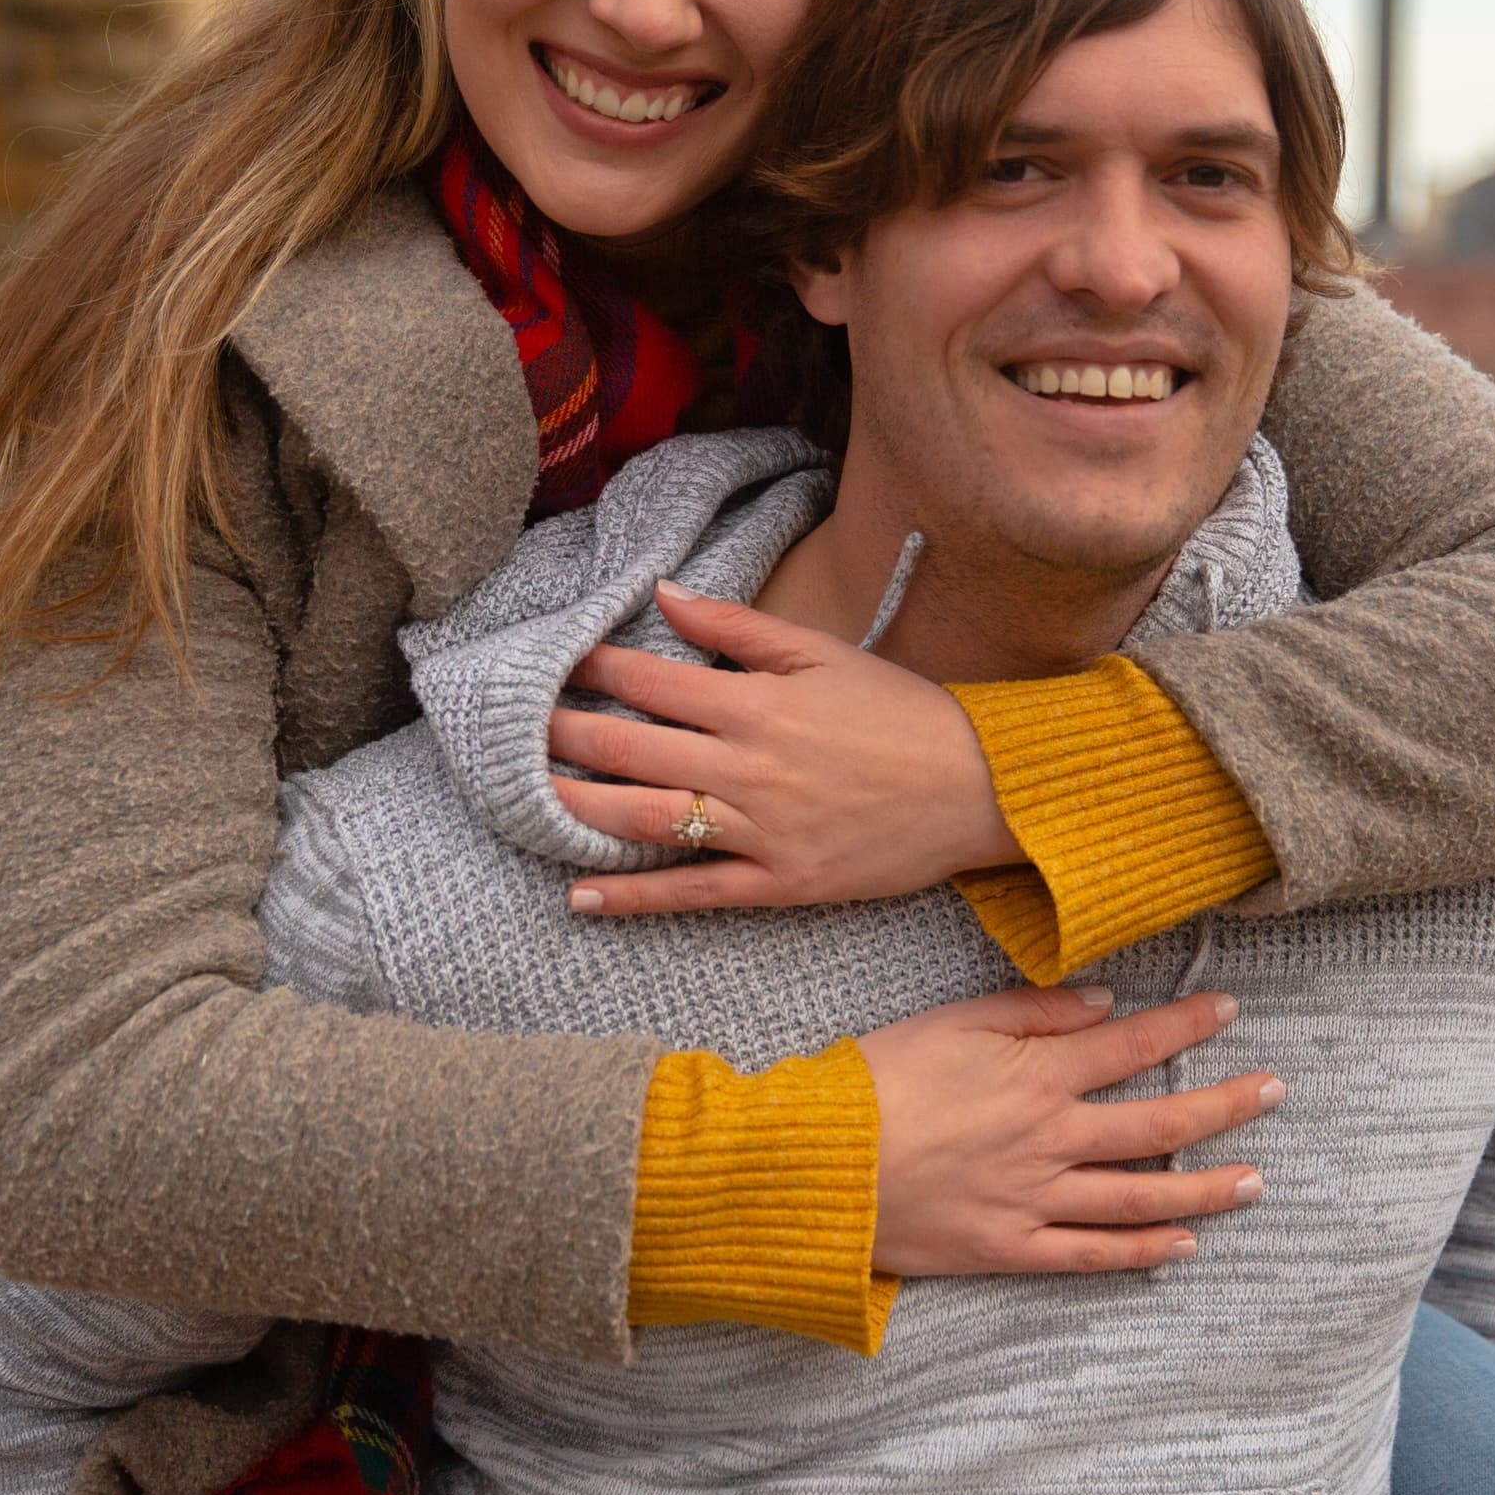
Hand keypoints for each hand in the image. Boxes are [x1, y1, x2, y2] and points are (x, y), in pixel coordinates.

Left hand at [550, 582, 1023, 915]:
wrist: (980, 788)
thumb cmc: (901, 714)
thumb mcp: (822, 653)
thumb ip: (738, 627)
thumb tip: (666, 595)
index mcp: (759, 704)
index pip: (652, 683)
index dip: (595, 672)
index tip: (554, 664)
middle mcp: (750, 766)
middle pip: (633, 751)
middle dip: (567, 737)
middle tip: (513, 731)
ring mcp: (762, 830)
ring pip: (648, 821)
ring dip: (579, 810)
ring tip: (529, 799)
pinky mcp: (779, 883)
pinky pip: (692, 892)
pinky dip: (632, 898)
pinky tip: (581, 898)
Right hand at [857, 984, 1278, 1275]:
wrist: (815, 1167)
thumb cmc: (873, 1081)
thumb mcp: (949, 1020)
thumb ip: (1031, 1011)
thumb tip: (1103, 1003)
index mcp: (1037, 1074)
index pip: (1133, 1043)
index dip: (1186, 1024)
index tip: (1228, 1010)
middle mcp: (1051, 1138)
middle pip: (1160, 1120)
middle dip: (1225, 1104)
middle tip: (1274, 1091)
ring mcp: (1036, 1199)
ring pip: (1143, 1195)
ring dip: (1207, 1186)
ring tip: (1256, 1180)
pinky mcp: (1009, 1248)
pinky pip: (1092, 1255)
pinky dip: (1142, 1251)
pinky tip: (1183, 1246)